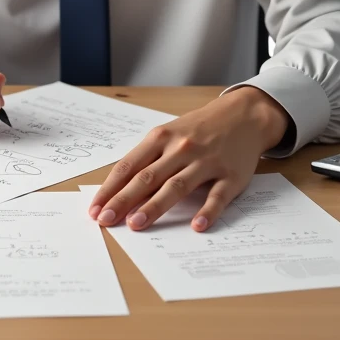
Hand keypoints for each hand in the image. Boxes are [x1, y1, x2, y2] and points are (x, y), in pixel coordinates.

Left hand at [88, 87, 289, 232]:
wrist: (244, 114)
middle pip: (148, 177)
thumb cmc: (200, 128)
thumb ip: (148, 158)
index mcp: (162, 138)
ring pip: (177, 186)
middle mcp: (182, 148)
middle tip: (106, 221)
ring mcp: (207, 162)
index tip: (95, 209)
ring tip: (137, 224)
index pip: (129, 166)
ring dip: (155, 206)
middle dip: (124, 200)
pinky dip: (207, 211)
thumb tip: (118, 188)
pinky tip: (196, 225)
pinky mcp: (231, 176)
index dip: (110, 189)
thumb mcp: (170, 133)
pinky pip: (217, 196)